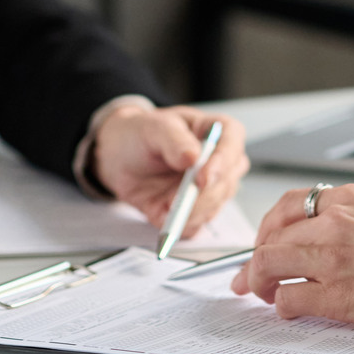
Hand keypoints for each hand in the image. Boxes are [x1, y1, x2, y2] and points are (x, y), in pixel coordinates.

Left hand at [90, 104, 247, 233]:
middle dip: (202, 196)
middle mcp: (220, 161)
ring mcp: (210, 188)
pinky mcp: (195, 211)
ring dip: (189, 212)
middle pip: (226, 181)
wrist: (120, 158)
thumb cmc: (141, 134)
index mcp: (216, 130)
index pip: (232, 143)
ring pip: (213, 206)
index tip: (202, 178)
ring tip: (163, 206)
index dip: (222, 162)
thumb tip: (193, 157)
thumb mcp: (154, 128)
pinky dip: (180, 225)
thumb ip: (174, 140)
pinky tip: (163, 215)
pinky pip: (196, 225)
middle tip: (174, 200)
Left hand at [231, 183, 353, 335]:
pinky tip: (289, 309)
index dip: (268, 227)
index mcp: (350, 199)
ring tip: (260, 294)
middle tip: (248, 276)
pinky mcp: (337, 296)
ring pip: (269, 264)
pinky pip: (289, 299)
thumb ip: (353, 218)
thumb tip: (323, 236)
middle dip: (254, 259)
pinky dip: (282, 306)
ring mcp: (333, 259)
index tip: (264, 241)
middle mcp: (335, 222)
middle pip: (272, 236)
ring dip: (258, 282)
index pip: (289, 204)